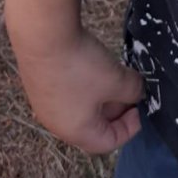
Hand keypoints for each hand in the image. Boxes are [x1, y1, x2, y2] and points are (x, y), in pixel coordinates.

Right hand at [11, 25, 143, 153]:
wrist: (42, 35)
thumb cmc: (81, 66)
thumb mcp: (116, 80)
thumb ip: (133, 91)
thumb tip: (136, 92)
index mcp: (77, 132)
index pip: (109, 142)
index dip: (130, 127)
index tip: (139, 105)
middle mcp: (56, 124)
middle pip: (93, 125)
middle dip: (115, 108)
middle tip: (129, 88)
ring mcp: (43, 103)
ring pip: (79, 106)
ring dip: (99, 95)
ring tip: (111, 74)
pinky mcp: (37, 82)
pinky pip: (66, 91)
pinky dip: (82, 84)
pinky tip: (89, 63)